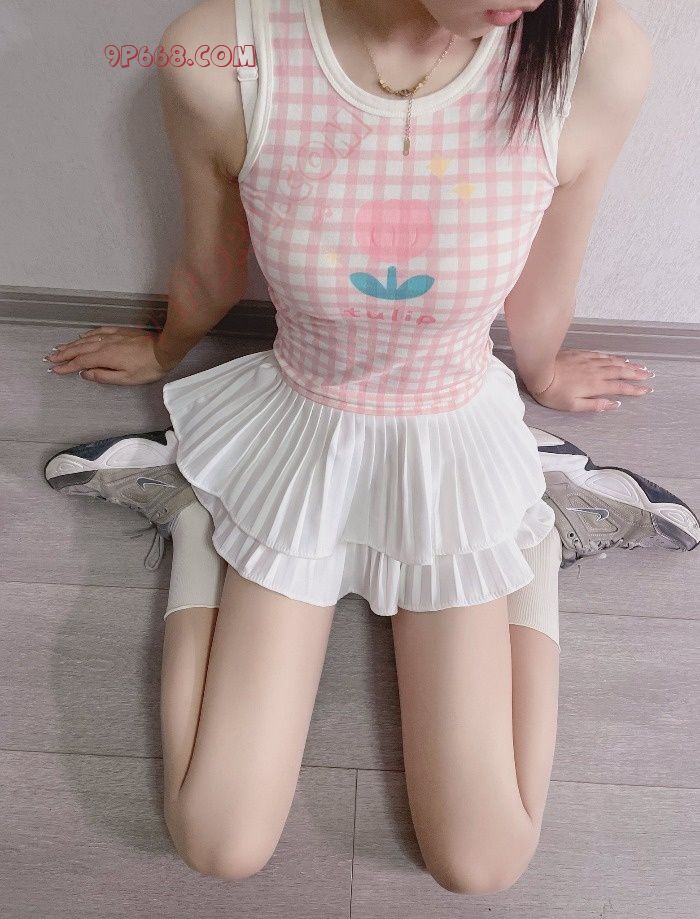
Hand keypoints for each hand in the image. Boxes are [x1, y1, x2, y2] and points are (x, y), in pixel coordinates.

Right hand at [45, 327, 176, 384]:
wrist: (164, 349)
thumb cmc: (148, 367)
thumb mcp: (126, 378)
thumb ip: (104, 376)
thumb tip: (86, 374)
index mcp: (105, 357)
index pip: (81, 362)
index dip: (67, 366)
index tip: (55, 369)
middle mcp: (105, 344)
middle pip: (80, 349)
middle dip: (64, 354)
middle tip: (51, 357)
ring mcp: (112, 336)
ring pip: (86, 340)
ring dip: (72, 344)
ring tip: (60, 347)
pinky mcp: (120, 332)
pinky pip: (98, 332)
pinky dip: (87, 335)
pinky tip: (82, 336)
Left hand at [521, 349, 654, 411]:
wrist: (538, 372)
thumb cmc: (553, 393)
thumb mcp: (573, 406)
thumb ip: (595, 405)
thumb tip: (614, 405)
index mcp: (595, 385)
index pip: (620, 387)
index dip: (634, 389)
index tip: (646, 390)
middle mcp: (596, 372)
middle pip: (621, 372)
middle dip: (637, 374)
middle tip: (650, 375)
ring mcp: (589, 361)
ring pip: (614, 362)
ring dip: (629, 365)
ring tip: (641, 366)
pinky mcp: (582, 354)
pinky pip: (603, 355)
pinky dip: (614, 357)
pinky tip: (620, 358)